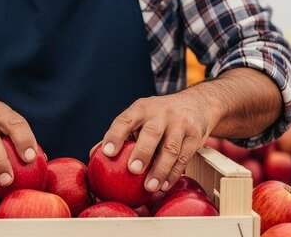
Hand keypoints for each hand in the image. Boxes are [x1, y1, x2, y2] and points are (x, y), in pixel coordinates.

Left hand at [101, 92, 220, 192]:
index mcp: (141, 108)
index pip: (125, 120)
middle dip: (142, 152)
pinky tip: (165, 185)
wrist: (196, 104)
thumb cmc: (158, 116)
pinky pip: (184, 157)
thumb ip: (120, 135)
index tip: (107, 152)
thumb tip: (94, 154)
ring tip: (150, 187)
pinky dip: (174, 173)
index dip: (115, 135)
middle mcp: (161, 113)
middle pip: (151, 132)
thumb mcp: (139, 117)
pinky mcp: (195, 136)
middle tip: (133, 170)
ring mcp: (180, 124)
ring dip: (160, 169)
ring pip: (171, 148)